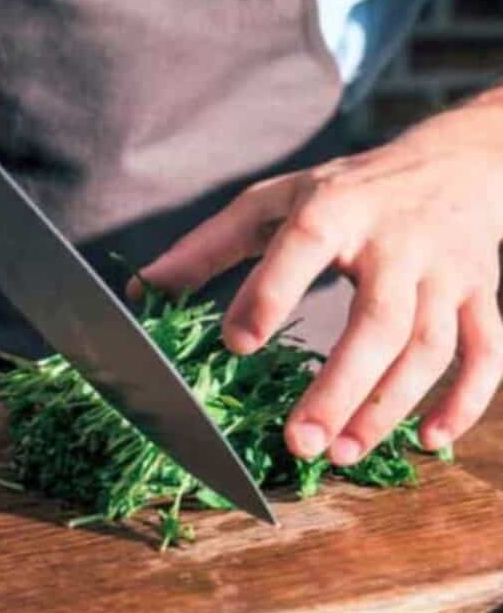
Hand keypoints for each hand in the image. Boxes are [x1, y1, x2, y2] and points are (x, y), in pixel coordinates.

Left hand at [131, 98, 502, 462]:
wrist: (455, 159)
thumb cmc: (349, 189)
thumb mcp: (274, 201)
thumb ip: (209, 247)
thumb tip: (143, 291)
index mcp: (336, 209)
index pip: (304, 246)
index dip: (272, 293)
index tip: (238, 344)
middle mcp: (397, 241)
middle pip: (379, 320)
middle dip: (341, 386)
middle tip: (300, 442)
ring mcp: (446, 271)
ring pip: (430, 346)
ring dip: (390, 405)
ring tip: (343, 453)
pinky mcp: (481, 294)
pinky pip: (487, 352)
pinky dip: (466, 400)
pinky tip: (429, 440)